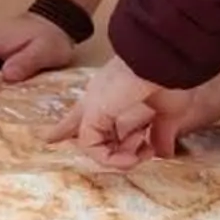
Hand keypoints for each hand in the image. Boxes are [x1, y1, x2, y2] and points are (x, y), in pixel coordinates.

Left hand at [42, 57, 219, 167]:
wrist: (166, 60)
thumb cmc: (169, 76)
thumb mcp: (167, 111)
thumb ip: (160, 133)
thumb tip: (163, 153)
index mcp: (114, 93)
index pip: (86, 113)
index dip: (68, 127)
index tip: (49, 138)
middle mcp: (99, 98)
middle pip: (73, 124)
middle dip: (71, 138)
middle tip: (132, 159)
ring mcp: (94, 105)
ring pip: (91, 145)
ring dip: (120, 157)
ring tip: (141, 153)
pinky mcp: (93, 113)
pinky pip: (93, 148)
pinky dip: (114, 159)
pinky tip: (133, 157)